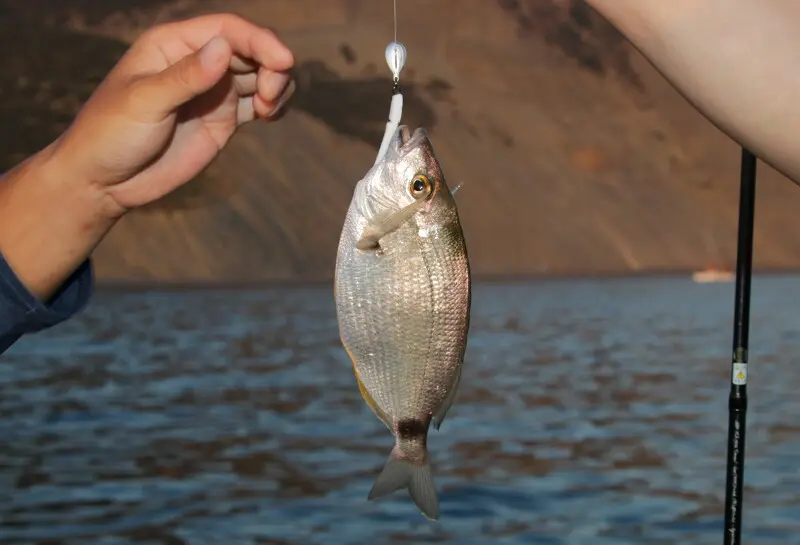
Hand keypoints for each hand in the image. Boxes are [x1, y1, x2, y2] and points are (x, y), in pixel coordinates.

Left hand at [51, 13, 294, 213]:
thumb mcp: (144, 103)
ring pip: (261, 73)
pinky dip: (275, 105)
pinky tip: (271, 115)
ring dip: (278, 85)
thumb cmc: (111, 134)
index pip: (228, 29)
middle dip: (273, 66)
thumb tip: (224, 48)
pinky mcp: (224, 118)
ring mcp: (213, 90)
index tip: (284, 61)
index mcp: (174, 43)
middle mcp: (198, 60)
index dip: (260, 40)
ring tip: (270, 109)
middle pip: (251, 48)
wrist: (104, 180)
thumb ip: (184, 77)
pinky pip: (260, 102)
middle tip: (271, 97)